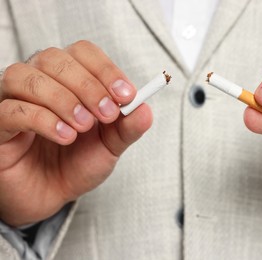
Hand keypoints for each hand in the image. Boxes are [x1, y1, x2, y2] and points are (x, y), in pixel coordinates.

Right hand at [0, 41, 151, 225]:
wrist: (50, 194)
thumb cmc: (77, 163)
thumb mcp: (110, 146)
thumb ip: (127, 128)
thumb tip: (145, 109)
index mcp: (69, 80)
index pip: (83, 52)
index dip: (106, 70)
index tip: (127, 95)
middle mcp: (40, 83)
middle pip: (55, 59)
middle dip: (87, 85)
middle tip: (107, 114)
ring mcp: (14, 101)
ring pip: (26, 78)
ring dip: (62, 99)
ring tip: (83, 126)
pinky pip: (11, 110)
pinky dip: (41, 119)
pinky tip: (64, 136)